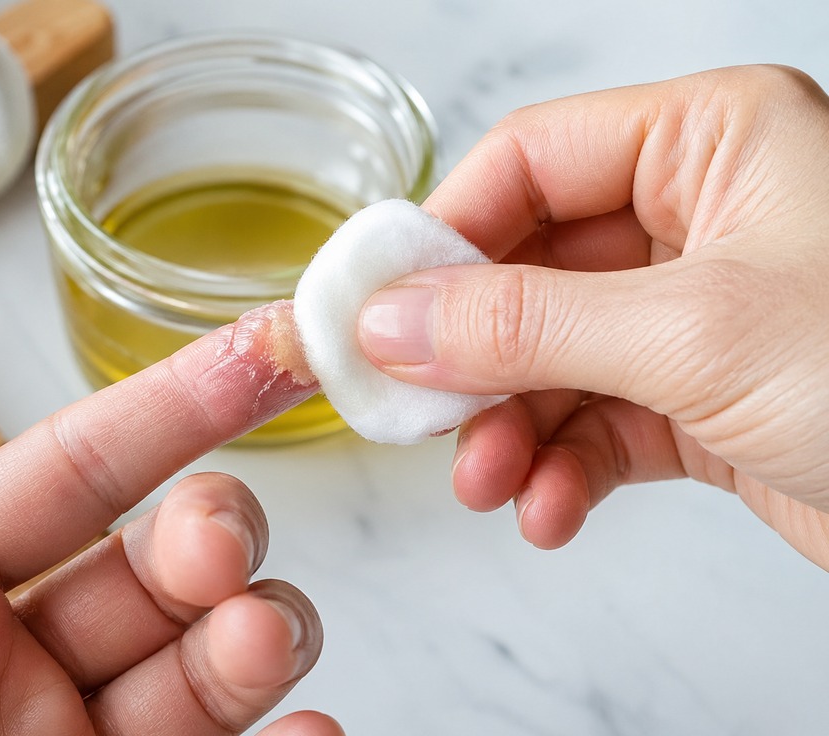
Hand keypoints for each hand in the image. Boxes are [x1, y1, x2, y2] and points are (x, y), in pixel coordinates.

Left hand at [0, 305, 341, 734]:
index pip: (76, 472)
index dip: (171, 406)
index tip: (262, 350)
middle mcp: (3, 668)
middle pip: (156, 570)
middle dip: (212, 532)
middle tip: (210, 545)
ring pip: (201, 672)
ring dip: (257, 635)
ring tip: (255, 634)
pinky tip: (311, 726)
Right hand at [356, 65, 828, 562]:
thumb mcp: (692, 333)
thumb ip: (522, 322)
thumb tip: (389, 320)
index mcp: (712, 142)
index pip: (530, 160)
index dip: (444, 233)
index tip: (375, 306)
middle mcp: (704, 216)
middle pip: (530, 268)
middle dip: (474, 355)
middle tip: (415, 408)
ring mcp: (704, 311)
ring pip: (555, 355)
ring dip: (509, 426)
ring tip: (487, 482)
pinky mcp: (710, 397)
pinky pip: (599, 420)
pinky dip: (561, 467)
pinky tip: (549, 508)